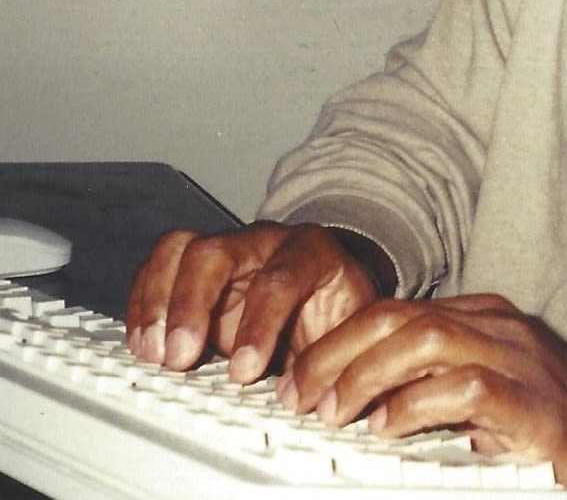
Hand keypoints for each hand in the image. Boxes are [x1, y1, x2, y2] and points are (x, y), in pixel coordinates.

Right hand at [125, 222, 382, 382]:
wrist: (329, 290)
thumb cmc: (338, 313)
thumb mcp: (350, 331)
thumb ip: (333, 356)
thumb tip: (306, 399)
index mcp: (313, 251)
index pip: (281, 278)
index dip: (258, 325)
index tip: (243, 372)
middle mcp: (265, 240)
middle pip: (217, 251)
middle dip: (192, 304)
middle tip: (179, 358)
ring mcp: (227, 248)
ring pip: (179, 250)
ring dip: (158, 302)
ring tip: (152, 352)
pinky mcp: (194, 267)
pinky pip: (159, 267)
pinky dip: (144, 305)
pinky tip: (143, 343)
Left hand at [279, 295, 566, 499]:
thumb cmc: (551, 431)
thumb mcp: (482, 395)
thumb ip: (432, 384)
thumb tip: (361, 401)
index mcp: (485, 319)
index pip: (396, 310)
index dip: (339, 341)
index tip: (299, 379)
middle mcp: (500, 327)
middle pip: (400, 316)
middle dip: (337, 353)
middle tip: (299, 394)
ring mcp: (519, 359)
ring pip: (425, 338)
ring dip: (365, 375)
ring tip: (332, 410)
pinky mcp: (532, 401)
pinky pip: (463, 387)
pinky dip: (415, 405)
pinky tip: (386, 428)